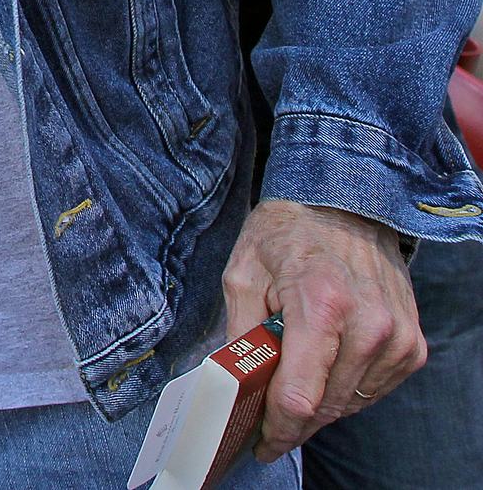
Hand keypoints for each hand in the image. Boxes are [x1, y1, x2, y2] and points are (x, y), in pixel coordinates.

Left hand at [219, 200, 423, 460]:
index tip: (260, 442)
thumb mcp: (243, 273)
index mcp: (320, 303)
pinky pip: (374, 390)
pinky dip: (346, 390)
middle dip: (293, 421)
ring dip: (319, 406)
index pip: (300, 393)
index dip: (277, 427)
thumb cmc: (285, 235)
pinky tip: (325, 369)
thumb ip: (241, 334)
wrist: (342, 205)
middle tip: (266, 423)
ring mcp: (396, 337)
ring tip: (291, 388)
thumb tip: (234, 385)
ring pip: (350, 403)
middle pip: (326, 406)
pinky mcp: (412, 344)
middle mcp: (367, 325)